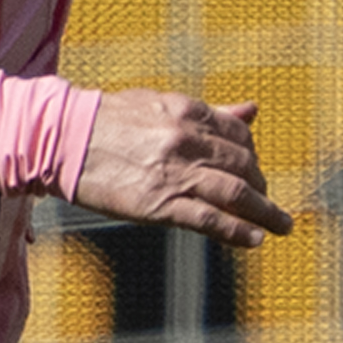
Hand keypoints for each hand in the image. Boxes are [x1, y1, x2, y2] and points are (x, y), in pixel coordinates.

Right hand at [69, 93, 290, 248]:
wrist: (63, 140)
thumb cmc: (108, 120)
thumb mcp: (161, 103)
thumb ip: (210, 112)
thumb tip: (252, 109)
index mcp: (188, 112)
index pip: (240, 136)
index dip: (254, 156)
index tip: (257, 171)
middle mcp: (188, 141)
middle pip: (244, 166)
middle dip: (261, 186)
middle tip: (267, 202)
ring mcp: (176, 173)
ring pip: (236, 194)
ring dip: (265, 213)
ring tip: (280, 225)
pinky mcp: (160, 204)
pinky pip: (210, 219)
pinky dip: (237, 231)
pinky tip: (255, 239)